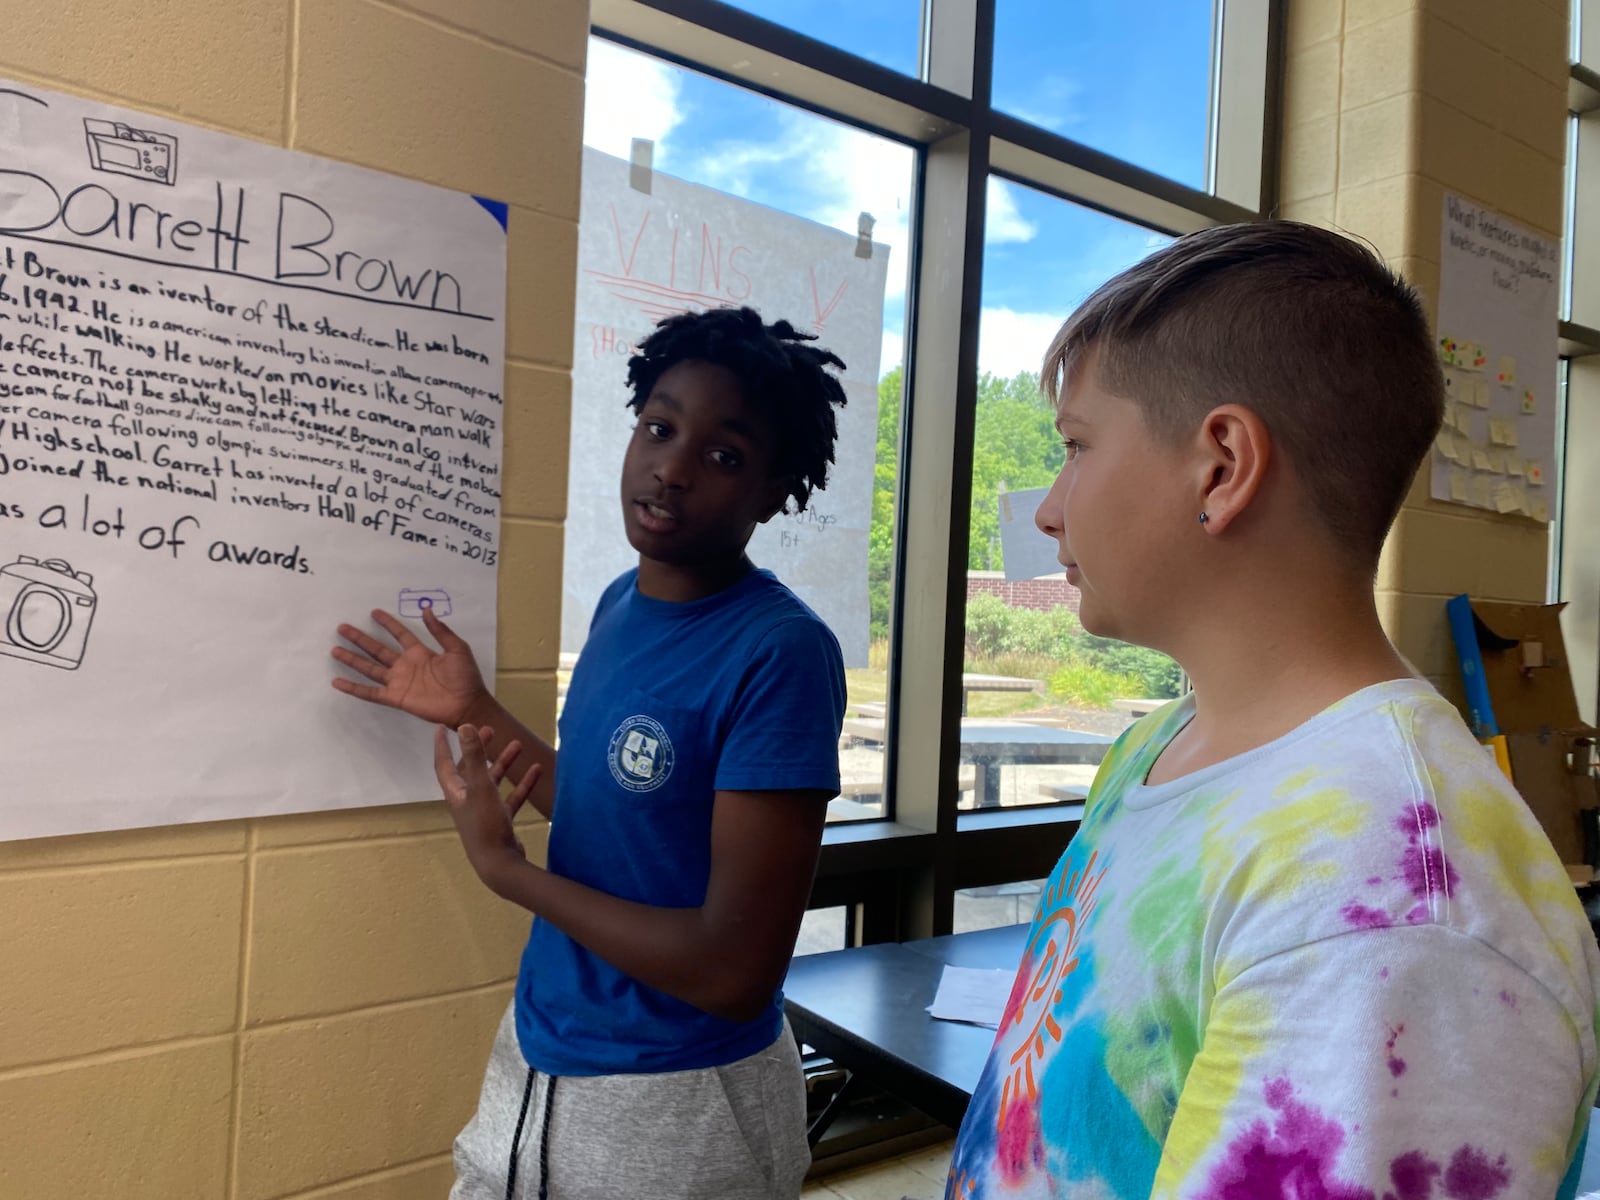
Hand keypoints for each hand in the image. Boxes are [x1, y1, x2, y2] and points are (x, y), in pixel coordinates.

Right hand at [331, 607, 488, 726]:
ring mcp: (398, 681)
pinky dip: (354, 688)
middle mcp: (405, 665)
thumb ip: (440, 631)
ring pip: (370, 668)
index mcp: (420, 652)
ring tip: (335, 649)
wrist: (466, 704)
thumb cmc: (465, 677)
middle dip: (360, 638)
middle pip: (377, 649)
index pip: (399, 634)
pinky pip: (370, 692)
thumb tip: (427, 609)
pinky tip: (337, 682)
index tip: (374, 612)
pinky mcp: (395, 697)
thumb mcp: (457, 648)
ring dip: (352, 659)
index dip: (388, 623)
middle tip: (342, 627)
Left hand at [435, 723, 540, 888]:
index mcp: (456, 792)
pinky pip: (512, 797)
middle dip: (479, 750)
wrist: (499, 865)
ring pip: (493, 782)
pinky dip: (522, 784)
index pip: (444, 764)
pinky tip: (537, 771)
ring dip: (504, 763)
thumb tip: (464, 726)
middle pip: (471, 769)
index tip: (442, 728)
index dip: (442, 745)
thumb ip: (474, 757)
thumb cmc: (485, 824)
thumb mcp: (481, 787)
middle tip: (490, 731)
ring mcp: (484, 812)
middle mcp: (467, 801)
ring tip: (518, 746)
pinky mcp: (501, 822)